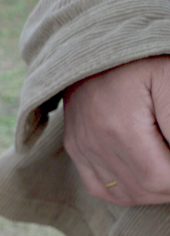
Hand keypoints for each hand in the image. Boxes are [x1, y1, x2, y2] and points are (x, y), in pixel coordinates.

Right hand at [63, 56, 169, 205]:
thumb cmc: (142, 58)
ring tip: (167, 171)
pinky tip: (143, 179)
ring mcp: (82, 147)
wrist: (96, 42)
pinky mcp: (75, 147)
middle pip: (144, 189)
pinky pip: (99, 188)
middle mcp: (95, 143)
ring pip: (123, 193)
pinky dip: (125, 191)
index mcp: (121, 128)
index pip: (161, 179)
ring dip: (152, 191)